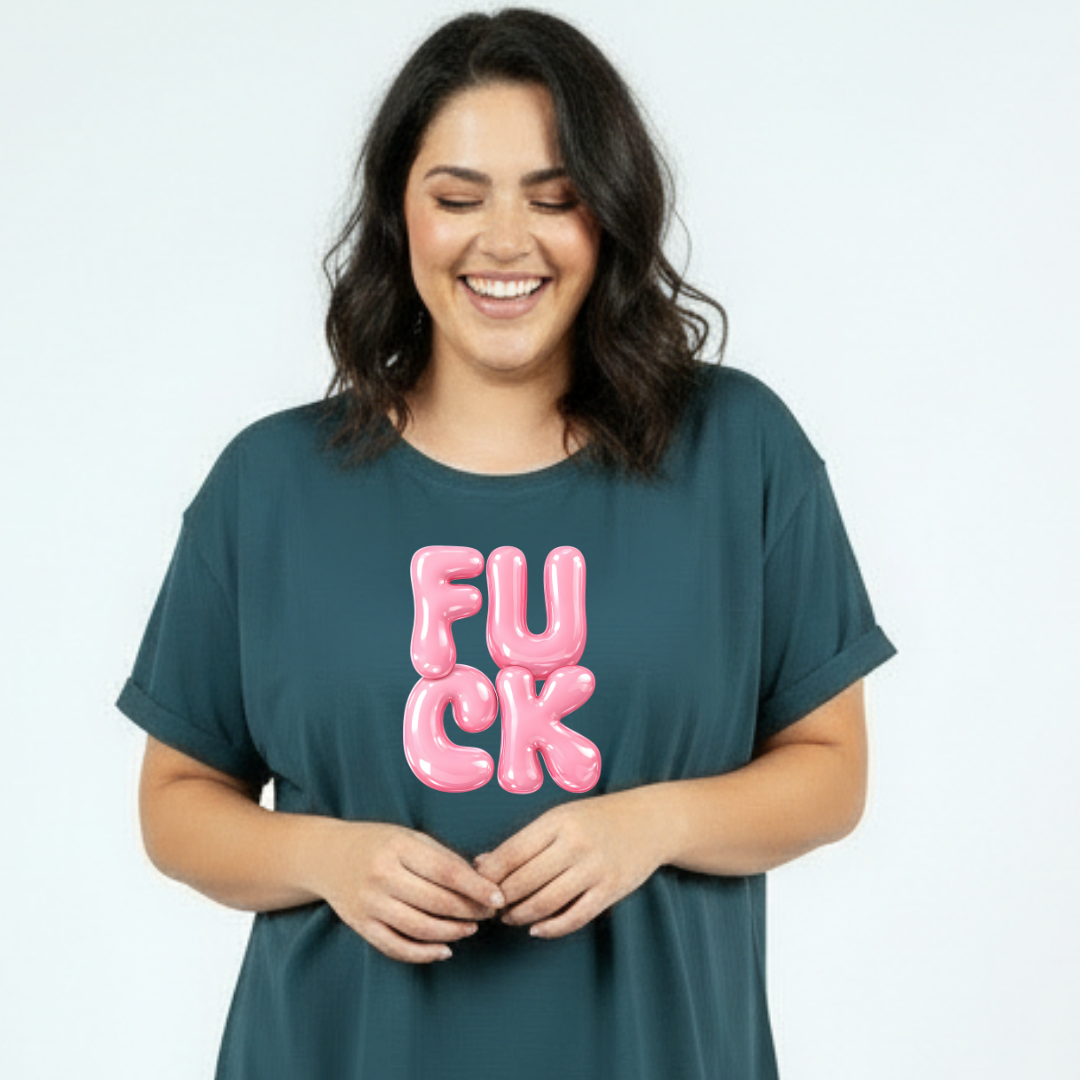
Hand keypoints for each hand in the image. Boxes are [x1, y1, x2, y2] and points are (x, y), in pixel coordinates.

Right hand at [312, 820, 506, 964]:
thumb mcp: (410, 838)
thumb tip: (482, 882)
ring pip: (419, 927)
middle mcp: (382, 875)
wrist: (328, 855)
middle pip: (436, 901)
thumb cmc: (380, 843)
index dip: (476, 887)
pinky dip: (423, 953)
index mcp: (399, 847)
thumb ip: (443, 858)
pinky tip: (444, 950)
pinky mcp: (361, 925)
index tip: (498, 897)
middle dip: (469, 911)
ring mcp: (370, 903)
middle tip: (489, 914)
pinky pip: (396, 946)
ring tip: (471, 928)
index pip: (446, 871)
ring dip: (451, 933)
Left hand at [471, 788, 669, 939]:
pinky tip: (536, 929)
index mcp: (558, 821)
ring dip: (521, 915)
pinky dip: (551, 928)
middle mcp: (576, 844)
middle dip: (502, 898)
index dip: (490, 874)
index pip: (513, 852)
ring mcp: (595, 868)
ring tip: (508, 918)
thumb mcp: (561, 817)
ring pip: (546, 902)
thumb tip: (482, 863)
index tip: (476, 885)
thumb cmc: (597, 818)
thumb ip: (525, 840)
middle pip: (526, 880)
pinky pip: (575, 916)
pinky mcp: (611, 890)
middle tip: (488, 907)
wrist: (650, 821)